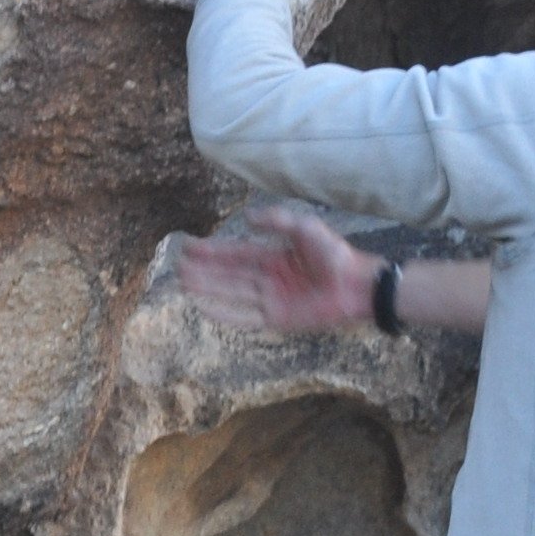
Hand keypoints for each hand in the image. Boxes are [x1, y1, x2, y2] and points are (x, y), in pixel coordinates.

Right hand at [180, 204, 381, 336]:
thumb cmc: (334, 253)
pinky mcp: (277, 319)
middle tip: (178, 266)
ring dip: (209, 288)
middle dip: (205, 270)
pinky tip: (204, 307)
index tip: (189, 247)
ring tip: (184, 283)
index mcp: (274, 256)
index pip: (237, 252)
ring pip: (232, 293)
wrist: (356, 285)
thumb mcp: (305, 227)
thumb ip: (277, 220)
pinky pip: (245, 317)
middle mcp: (269, 278)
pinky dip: (224, 313)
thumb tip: (247, 216)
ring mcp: (271, 299)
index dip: (213, 250)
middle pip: (230, 274)